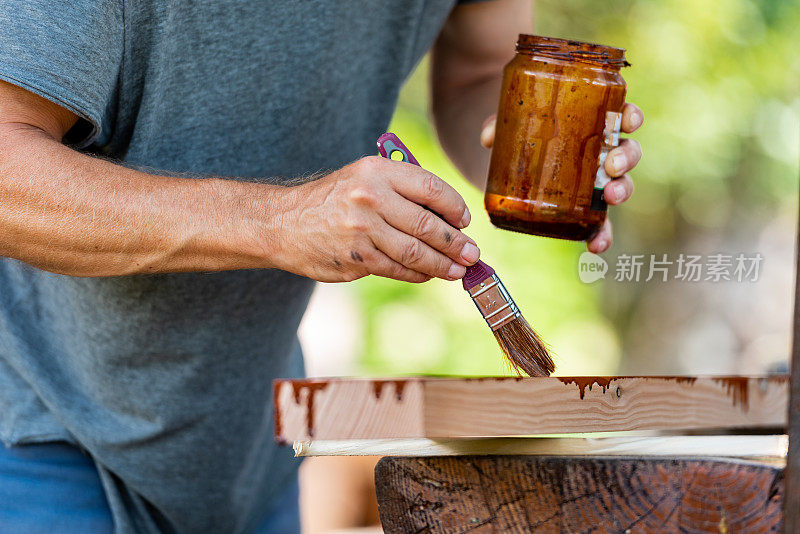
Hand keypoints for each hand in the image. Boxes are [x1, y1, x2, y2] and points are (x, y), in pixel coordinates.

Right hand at [276, 156, 479, 282]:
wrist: (284, 223)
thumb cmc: (332, 200)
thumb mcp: (363, 178)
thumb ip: (401, 190)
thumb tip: (448, 217)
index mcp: (377, 171)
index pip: (430, 187)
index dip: (454, 207)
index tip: (465, 221)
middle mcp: (370, 197)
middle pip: (428, 224)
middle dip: (456, 243)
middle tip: (473, 254)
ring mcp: (363, 230)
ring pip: (416, 252)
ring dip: (443, 264)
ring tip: (459, 269)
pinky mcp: (357, 258)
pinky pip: (398, 269)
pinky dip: (418, 274)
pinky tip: (429, 274)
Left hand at [480, 103, 643, 252]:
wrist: (503, 160)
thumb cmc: (517, 133)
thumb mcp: (508, 125)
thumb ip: (499, 125)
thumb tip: (489, 137)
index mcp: (592, 124)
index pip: (621, 117)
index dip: (631, 117)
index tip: (628, 121)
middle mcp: (599, 154)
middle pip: (627, 152)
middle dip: (626, 159)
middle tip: (612, 165)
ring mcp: (592, 183)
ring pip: (620, 185)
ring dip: (622, 191)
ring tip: (611, 196)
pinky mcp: (580, 210)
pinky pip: (598, 225)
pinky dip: (601, 236)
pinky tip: (596, 247)